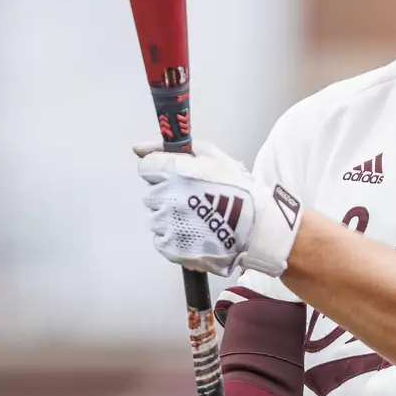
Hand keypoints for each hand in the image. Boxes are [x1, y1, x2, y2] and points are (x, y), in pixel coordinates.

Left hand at [136, 140, 302, 276]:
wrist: (257, 230)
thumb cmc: (239, 190)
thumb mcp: (214, 156)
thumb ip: (173, 148)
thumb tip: (138, 148)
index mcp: (175, 171)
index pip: (147, 168)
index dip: (163, 171)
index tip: (178, 177)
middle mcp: (167, 197)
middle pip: (152, 193)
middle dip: (168, 194)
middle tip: (195, 199)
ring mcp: (168, 224)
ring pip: (156, 217)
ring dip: (172, 217)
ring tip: (200, 218)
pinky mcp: (171, 247)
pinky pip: (161, 238)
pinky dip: (176, 236)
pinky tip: (197, 232)